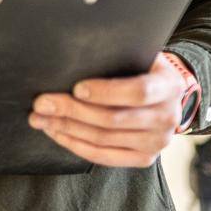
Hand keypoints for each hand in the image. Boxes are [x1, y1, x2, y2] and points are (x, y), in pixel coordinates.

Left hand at [28, 52, 189, 167]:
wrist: (163, 96)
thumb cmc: (141, 69)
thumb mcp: (139, 55)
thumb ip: (117, 55)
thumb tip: (74, 52)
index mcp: (169, 86)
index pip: (138, 92)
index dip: (106, 92)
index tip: (76, 88)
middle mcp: (168, 118)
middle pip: (113, 119)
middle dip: (72, 110)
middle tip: (42, 103)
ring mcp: (157, 142)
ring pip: (103, 139)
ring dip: (66, 128)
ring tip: (40, 118)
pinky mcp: (144, 158)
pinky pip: (103, 156)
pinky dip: (75, 144)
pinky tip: (56, 133)